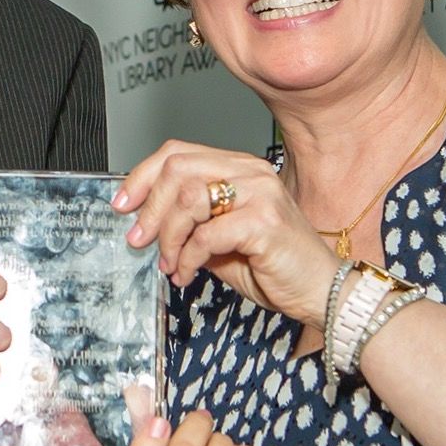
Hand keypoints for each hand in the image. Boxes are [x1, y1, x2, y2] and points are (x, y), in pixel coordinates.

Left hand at [115, 141, 337, 323]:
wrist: (321, 292)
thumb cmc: (275, 267)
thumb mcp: (221, 241)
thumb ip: (191, 224)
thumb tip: (145, 223)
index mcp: (240, 168)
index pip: (179, 153)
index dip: (143, 176)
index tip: (123, 204)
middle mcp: (251, 172)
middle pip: (179, 168)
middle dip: (150, 208)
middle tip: (138, 239)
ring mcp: (261, 193)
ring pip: (189, 198)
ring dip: (169, 237)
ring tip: (170, 263)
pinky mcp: (265, 222)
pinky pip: (207, 235)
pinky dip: (188, 258)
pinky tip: (188, 274)